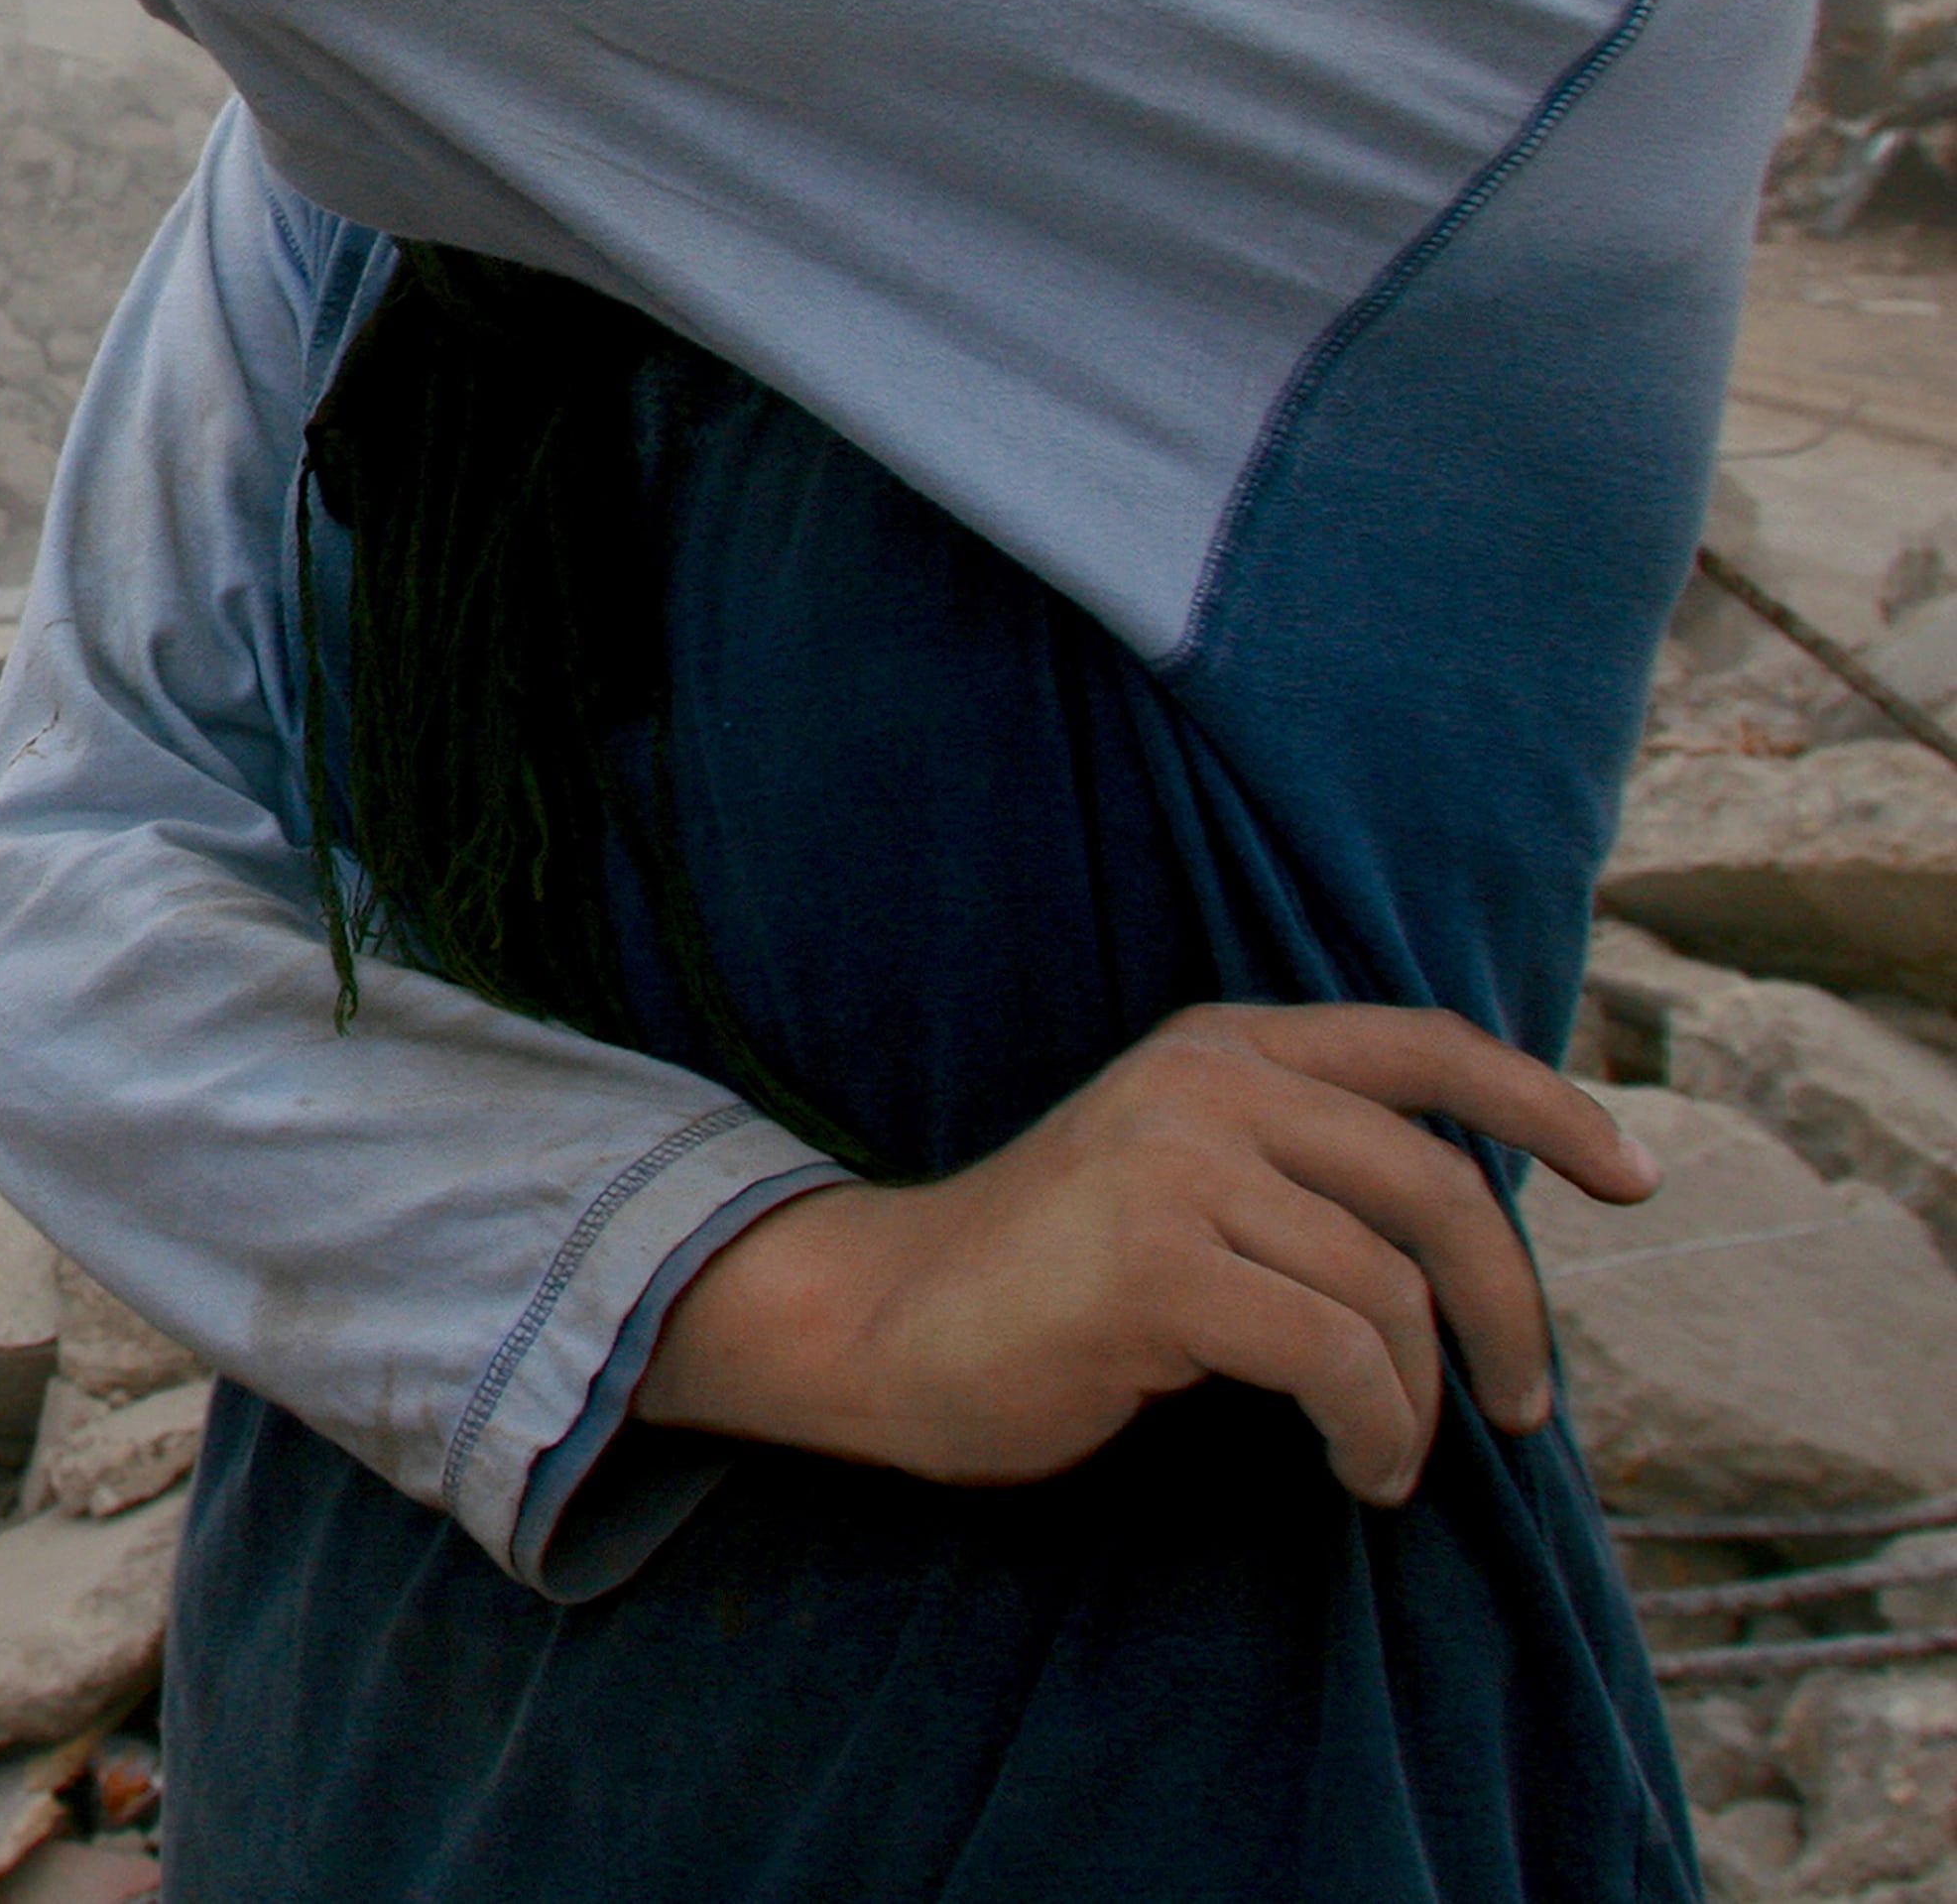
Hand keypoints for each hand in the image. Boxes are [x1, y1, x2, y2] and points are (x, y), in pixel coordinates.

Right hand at [635, 1002, 1656, 1505]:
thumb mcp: (1180, 1176)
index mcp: (1220, 1046)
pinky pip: (1339, 1358)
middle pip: (1438, 1187)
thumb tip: (1476, 1239)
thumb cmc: (1048, 1282)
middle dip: (1511, 1311)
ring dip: (1419, 1403)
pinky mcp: (1156, 1263)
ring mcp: (1175, 1165)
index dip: (1547, 1103)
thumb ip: (1299, 1167)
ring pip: (1392, 1290)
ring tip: (1387, 1457)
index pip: (1425, 1044)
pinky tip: (1356, 1471)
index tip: (1632, 1179)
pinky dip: (1375, 1433)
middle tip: (1520, 1405)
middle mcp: (1203, 1083)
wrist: (885, 1326)